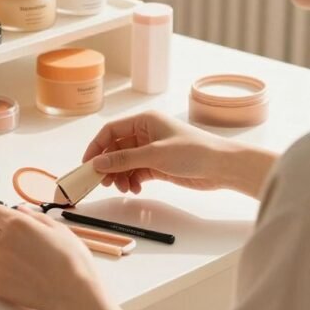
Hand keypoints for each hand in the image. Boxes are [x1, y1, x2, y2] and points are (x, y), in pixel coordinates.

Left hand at [0, 204, 100, 309]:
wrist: (74, 293)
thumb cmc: (72, 259)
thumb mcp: (58, 229)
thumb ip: (35, 217)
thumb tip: (19, 210)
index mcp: (17, 225)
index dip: (1, 217)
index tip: (8, 223)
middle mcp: (2, 243)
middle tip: (15, 244)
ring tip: (16, 263)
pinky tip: (17, 277)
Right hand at [83, 110, 235, 194]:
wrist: (222, 166)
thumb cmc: (193, 151)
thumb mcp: (154, 154)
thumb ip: (124, 159)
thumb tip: (98, 163)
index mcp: (144, 121)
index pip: (111, 131)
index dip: (97, 147)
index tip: (88, 165)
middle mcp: (146, 133)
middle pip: (116, 148)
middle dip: (109, 165)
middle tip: (103, 182)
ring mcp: (152, 150)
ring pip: (125, 163)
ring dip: (120, 176)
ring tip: (124, 188)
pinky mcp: (158, 165)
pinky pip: (137, 172)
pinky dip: (133, 180)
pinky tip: (136, 188)